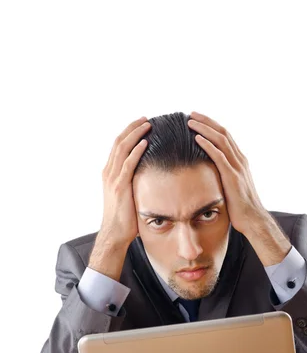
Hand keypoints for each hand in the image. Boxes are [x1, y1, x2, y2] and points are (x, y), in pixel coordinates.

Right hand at [100, 116, 150, 246]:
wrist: (115, 233)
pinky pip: (128, 164)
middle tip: (146, 119)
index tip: (142, 123)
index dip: (129, 132)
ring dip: (135, 134)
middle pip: (119, 142)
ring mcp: (113, 179)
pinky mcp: (120, 187)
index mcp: (110, 173)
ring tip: (148, 125)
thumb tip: (152, 175)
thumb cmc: (125, 217)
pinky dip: (136, 151)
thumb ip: (135, 182)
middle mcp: (109, 172)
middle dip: (132, 128)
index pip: (118, 146)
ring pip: (122, 149)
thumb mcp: (128, 194)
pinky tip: (145, 142)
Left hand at [187, 111, 266, 235]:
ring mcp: (237, 167)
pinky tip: (197, 138)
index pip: (225, 136)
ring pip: (221, 140)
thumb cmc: (240, 206)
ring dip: (205, 129)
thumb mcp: (231, 186)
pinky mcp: (232, 176)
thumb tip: (209, 173)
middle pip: (223, 133)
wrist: (253, 219)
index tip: (198, 119)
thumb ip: (223, 175)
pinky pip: (219, 156)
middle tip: (191, 113)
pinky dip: (208, 145)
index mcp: (239, 160)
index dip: (212, 125)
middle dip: (207, 121)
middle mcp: (240, 160)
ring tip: (191, 121)